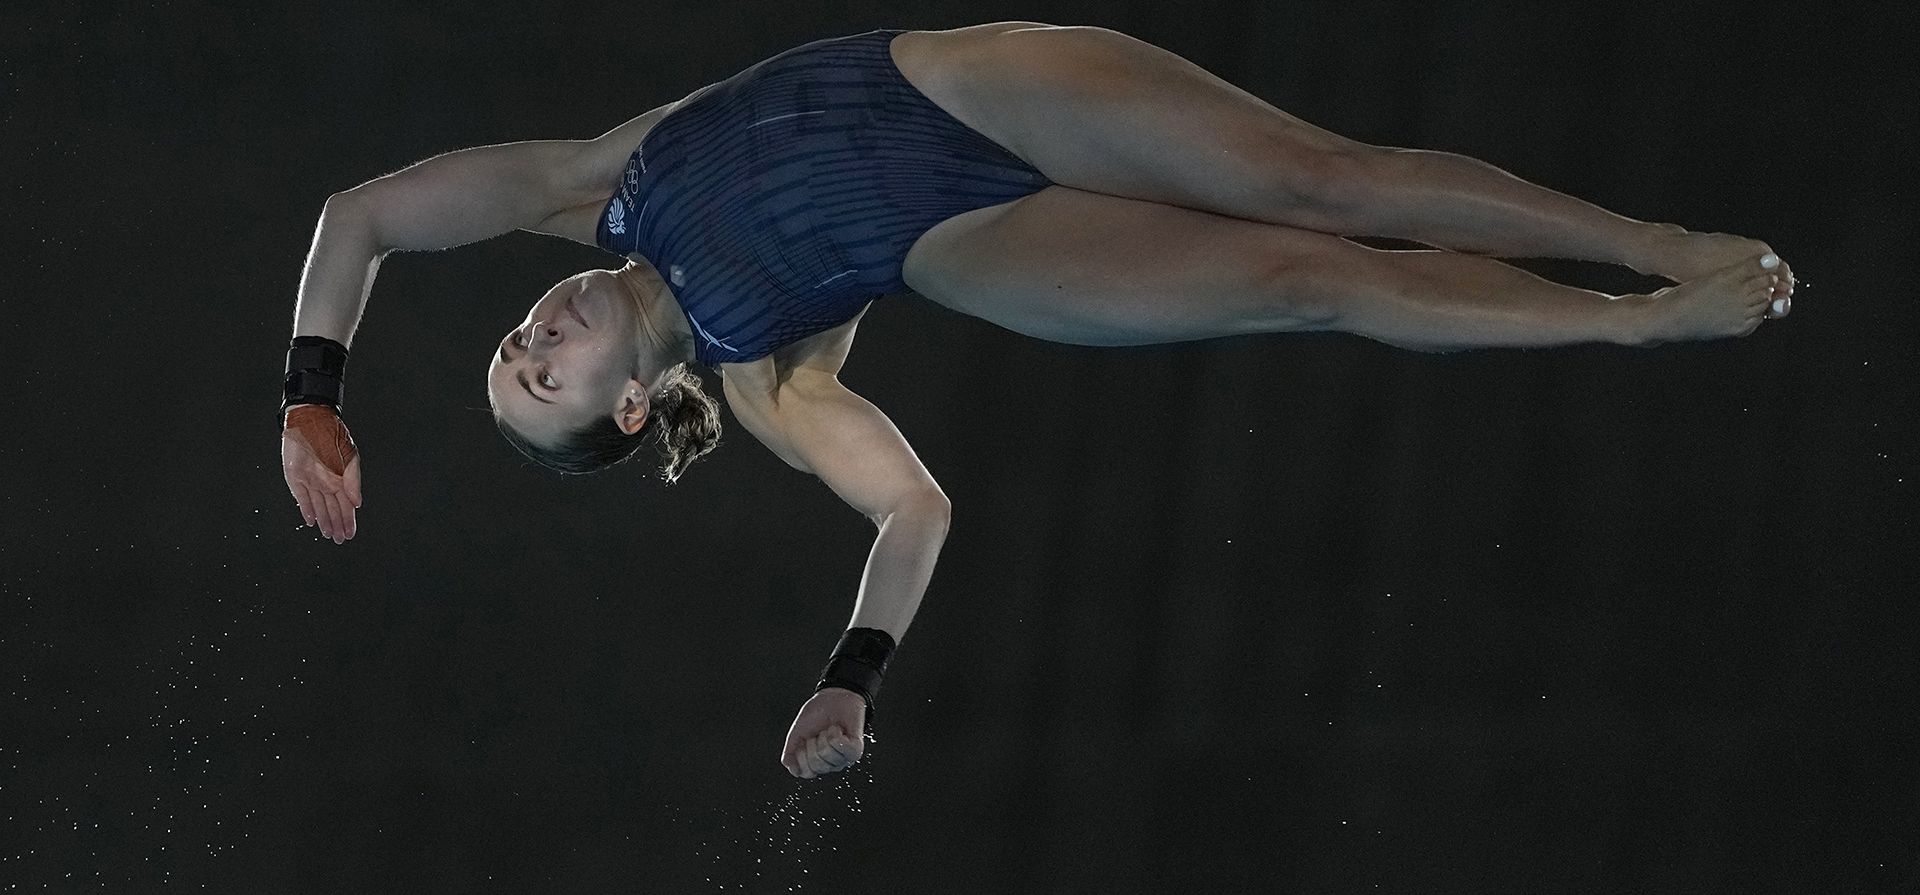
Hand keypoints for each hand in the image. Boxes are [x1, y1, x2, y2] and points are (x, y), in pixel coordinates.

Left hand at [282, 404, 361, 543]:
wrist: (310, 421)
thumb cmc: (333, 434)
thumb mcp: (350, 455)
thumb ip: (353, 480)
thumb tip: (357, 503)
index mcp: (341, 478)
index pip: (346, 505)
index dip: (349, 520)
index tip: (351, 533)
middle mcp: (327, 483)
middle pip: (333, 510)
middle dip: (338, 525)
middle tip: (341, 540)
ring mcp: (311, 482)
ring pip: (319, 507)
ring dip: (324, 522)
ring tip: (330, 535)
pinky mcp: (295, 479)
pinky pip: (302, 499)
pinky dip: (307, 511)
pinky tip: (311, 522)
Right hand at [780, 687, 866, 778]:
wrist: (833, 697)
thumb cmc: (817, 714)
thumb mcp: (797, 733)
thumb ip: (790, 753)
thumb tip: (793, 770)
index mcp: (815, 762)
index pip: (806, 772)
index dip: (801, 754)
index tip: (805, 740)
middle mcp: (830, 763)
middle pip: (817, 766)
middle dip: (813, 744)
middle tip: (819, 733)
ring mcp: (844, 758)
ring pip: (829, 755)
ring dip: (826, 736)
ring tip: (830, 729)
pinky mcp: (856, 750)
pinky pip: (844, 749)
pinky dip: (838, 735)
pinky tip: (839, 730)